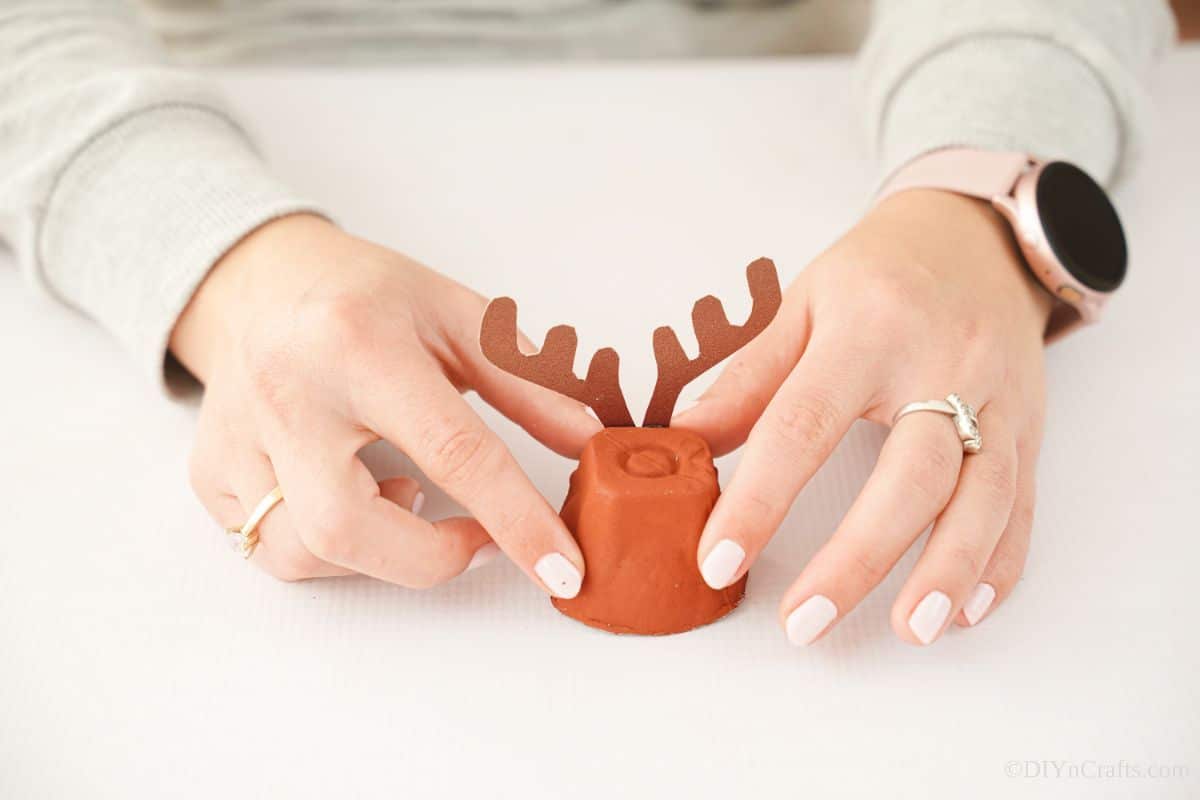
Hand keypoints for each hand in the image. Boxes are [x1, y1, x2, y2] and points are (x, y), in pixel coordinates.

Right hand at [171, 214, 599, 591]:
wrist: (259, 279)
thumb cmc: (365, 296)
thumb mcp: (457, 317)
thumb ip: (528, 383)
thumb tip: (588, 442)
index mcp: (358, 342)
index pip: (453, 450)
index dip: (517, 519)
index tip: (562, 569)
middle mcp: (285, 393)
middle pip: (348, 527)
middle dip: (433, 558)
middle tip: (479, 536)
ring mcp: (235, 436)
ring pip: (301, 551)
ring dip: (378, 552)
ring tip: (405, 492)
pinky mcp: (208, 473)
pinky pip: (268, 547)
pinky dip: (328, 548)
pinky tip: (354, 497)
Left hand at [676, 190, 1053, 645]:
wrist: (978, 235)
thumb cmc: (879, 273)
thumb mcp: (803, 304)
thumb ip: (749, 378)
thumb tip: (684, 441)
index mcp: (867, 331)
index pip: (803, 424)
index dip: (759, 499)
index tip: (719, 560)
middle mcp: (942, 364)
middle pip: (909, 474)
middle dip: (858, 557)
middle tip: (805, 621)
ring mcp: (998, 397)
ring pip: (983, 494)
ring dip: (947, 570)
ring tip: (909, 631)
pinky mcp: (1030, 425)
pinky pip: (1024, 501)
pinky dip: (999, 560)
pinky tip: (966, 607)